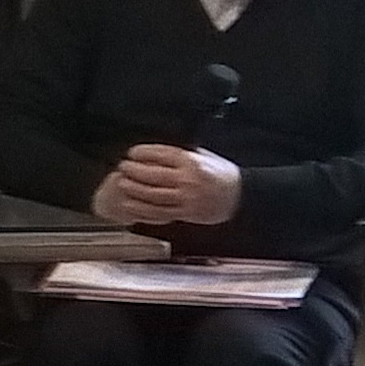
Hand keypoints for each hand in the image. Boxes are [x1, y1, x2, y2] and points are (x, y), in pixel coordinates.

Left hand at [91, 143, 241, 224]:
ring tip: (122, 184)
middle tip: (122, 167)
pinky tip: (131, 206)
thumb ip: (182, 154)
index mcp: (192, 162)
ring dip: (134, 190)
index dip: (143, 153)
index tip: (131, 153)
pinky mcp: (187, 214)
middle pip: (154, 175)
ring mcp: (187, 199)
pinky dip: (143, 210)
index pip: (162, 155)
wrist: (241, 196)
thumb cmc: (221, 173)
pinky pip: (160, 213)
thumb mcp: (204, 156)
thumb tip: (156, 151)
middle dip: (134, 171)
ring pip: (154, 196)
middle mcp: (188, 180)